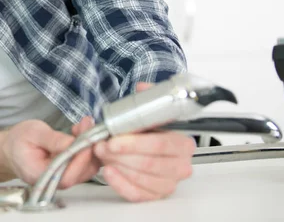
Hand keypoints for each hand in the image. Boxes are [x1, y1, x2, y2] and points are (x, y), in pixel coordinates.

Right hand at [1, 119, 99, 188]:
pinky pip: (83, 163)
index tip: (88, 138)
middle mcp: (54, 182)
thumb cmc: (17, 140)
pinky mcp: (68, 171)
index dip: (81, 158)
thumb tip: (73, 143)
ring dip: (90, 146)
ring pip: (87, 168)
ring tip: (83, 126)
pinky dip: (86, 148)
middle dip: (89, 148)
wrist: (10, 149)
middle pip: (82, 173)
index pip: (67, 175)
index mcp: (40, 176)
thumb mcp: (33, 133)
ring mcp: (63, 178)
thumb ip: (53, 140)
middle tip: (87, 125)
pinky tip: (80, 133)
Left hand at [93, 81, 196, 201]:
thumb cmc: (146, 132)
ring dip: (117, 166)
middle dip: (120, 154)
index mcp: (182, 143)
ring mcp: (169, 183)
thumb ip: (147, 97)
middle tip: (101, 146)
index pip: (161, 144)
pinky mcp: (156, 196)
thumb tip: (142, 89)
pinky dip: (119, 184)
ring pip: (141, 178)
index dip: (134, 143)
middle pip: (149, 163)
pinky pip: (137, 194)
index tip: (113, 140)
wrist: (144, 149)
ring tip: (102, 155)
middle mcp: (180, 165)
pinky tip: (108, 172)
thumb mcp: (148, 110)